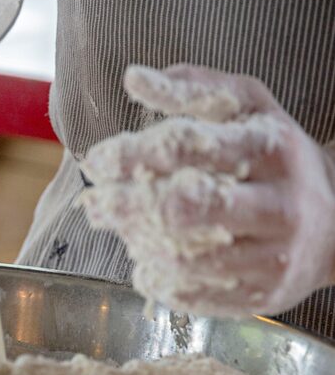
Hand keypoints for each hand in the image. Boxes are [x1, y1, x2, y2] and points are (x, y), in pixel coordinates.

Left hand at [81, 64, 334, 316]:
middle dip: (127, 205)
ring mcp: (274, 256)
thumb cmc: (274, 154)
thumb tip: (133, 78)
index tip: (98, 160)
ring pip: (185, 258)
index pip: (190, 147)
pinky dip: (157, 278)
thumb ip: (192, 88)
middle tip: (94, 204)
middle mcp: (279, 204)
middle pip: (185, 208)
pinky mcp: (263, 296)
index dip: (133, 154)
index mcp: (271, 148)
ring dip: (136, 243)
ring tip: (119, 229)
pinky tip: (146, 259)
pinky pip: (193, 294)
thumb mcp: (246, 107)